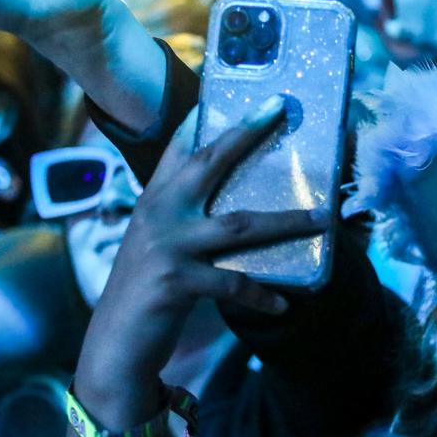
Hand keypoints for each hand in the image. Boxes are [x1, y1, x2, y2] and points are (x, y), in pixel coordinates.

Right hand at [79, 97, 328, 387]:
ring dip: (286, 221)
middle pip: (210, 164)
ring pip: (240, 224)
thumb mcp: (159, 245)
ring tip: (322, 219)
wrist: (114, 344)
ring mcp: (166, 246)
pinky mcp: (175, 281)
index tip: (231, 93)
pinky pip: (233, 284)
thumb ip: (185, 217)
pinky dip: (261, 295)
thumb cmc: (147, 293)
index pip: (181, 149)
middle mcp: (158, 214)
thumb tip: (234, 204)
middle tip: (278, 110)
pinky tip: (284, 304)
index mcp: (155, 201)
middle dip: (245, 134)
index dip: (203, 118)